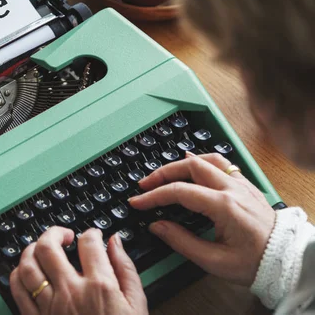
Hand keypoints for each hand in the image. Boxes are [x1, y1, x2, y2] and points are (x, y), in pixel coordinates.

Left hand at [10, 227, 147, 314]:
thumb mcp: (137, 306)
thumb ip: (126, 269)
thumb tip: (115, 242)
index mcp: (100, 286)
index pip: (88, 243)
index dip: (90, 233)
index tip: (92, 236)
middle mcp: (71, 292)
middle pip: (48, 246)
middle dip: (54, 232)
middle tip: (64, 235)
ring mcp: (50, 307)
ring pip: (28, 265)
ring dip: (32, 249)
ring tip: (42, 248)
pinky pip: (18, 290)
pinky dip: (18, 274)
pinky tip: (27, 271)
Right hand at [129, 153, 274, 285]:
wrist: (287, 261)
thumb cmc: (255, 263)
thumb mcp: (214, 261)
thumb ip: (182, 241)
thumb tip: (157, 225)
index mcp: (224, 206)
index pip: (179, 191)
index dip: (153, 196)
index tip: (137, 202)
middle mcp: (232, 189)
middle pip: (190, 166)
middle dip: (162, 173)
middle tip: (145, 185)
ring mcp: (241, 184)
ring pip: (206, 159)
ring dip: (181, 163)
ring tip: (165, 174)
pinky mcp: (246, 186)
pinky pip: (222, 163)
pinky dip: (202, 161)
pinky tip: (193, 166)